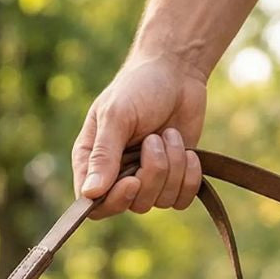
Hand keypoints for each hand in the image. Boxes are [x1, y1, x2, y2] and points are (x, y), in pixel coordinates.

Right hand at [72, 53, 207, 218]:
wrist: (177, 72)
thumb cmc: (138, 88)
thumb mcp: (116, 116)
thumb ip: (102, 156)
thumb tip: (89, 193)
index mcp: (92, 164)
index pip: (94, 206)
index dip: (115, 201)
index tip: (133, 180)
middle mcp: (117, 177)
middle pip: (131, 205)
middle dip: (152, 173)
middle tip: (154, 139)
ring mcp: (146, 180)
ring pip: (159, 201)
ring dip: (173, 166)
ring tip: (169, 135)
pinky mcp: (174, 179)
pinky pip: (181, 200)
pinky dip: (190, 177)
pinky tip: (190, 152)